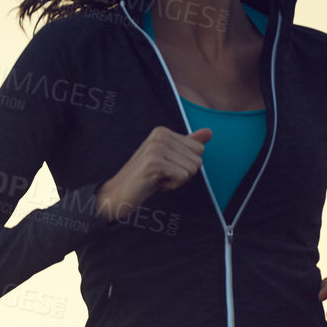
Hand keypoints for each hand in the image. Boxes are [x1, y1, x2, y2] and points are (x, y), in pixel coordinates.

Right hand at [95, 126, 214, 221]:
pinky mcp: (154, 163)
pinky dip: (171, 186)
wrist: (117, 194)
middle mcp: (160, 135)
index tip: (165, 168)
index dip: (185, 165)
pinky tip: (155, 184)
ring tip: (157, 179)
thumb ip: (188, 144)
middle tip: (160, 175)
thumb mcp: (169, 158)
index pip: (199, 150)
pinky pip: (183, 177)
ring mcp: (156, 149)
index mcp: (163, 131)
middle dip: (183, 174)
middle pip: (197, 160)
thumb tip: (209, 132)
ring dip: (176, 181)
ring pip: (192, 169)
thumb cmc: (144, 178)